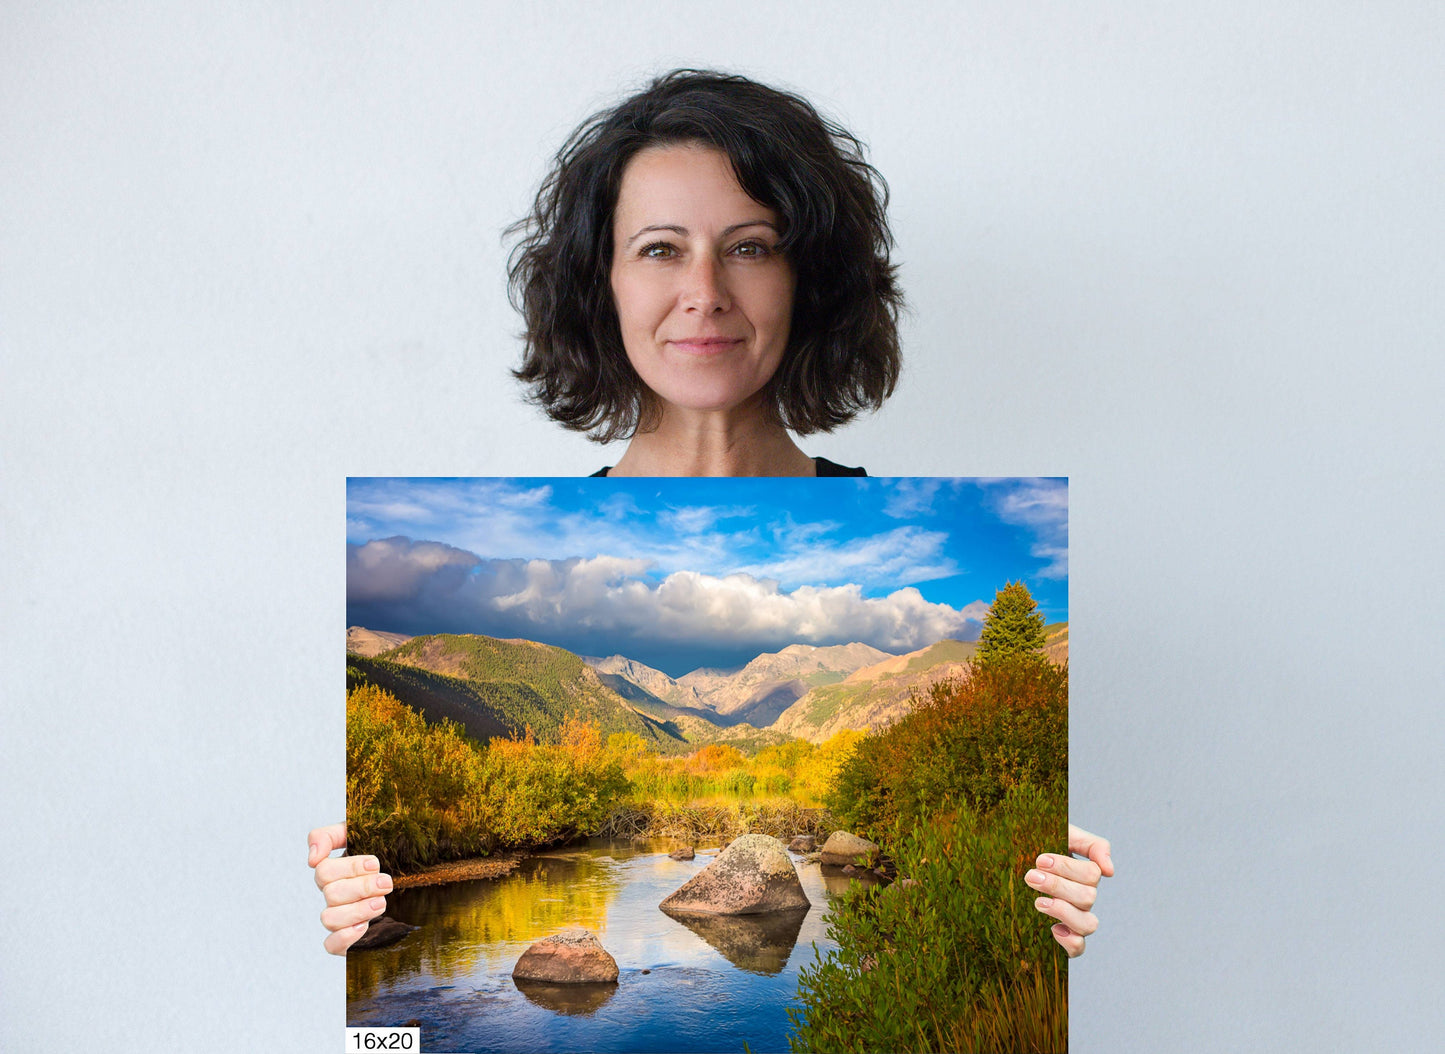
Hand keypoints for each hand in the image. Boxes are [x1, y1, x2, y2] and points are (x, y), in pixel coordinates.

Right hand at [309, 822, 391, 954]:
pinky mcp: (348, 940)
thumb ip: (330, 836)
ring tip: (381, 903)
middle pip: (331, 894)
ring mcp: (340, 918)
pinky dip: (344, 937)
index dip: (349, 867)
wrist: (416, 886)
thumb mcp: (361, 835)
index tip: (375, 864)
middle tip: (386, 883)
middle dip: (362, 887)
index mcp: (335, 873)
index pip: (323, 870)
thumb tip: (312, 858)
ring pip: (329, 919)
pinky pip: (331, 945)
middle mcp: (335, 896)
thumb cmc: (387, 854)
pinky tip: (364, 927)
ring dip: (357, 910)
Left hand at [1026, 823, 1113, 957]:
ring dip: (1063, 911)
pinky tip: (1052, 928)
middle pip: (1087, 897)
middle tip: (1030, 876)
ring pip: (1088, 924)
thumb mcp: (1064, 835)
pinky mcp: (1063, 936)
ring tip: (1038, 902)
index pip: (1091, 874)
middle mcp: (1083, 898)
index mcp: (1085, 874)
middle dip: (1057, 886)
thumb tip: (1110, 870)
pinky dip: (1070, 941)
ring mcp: (1074, 918)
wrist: (1009, 859)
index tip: (1040, 860)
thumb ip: (1092, 845)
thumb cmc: (1037, 846)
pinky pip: (1078, 948)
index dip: (1067, 868)